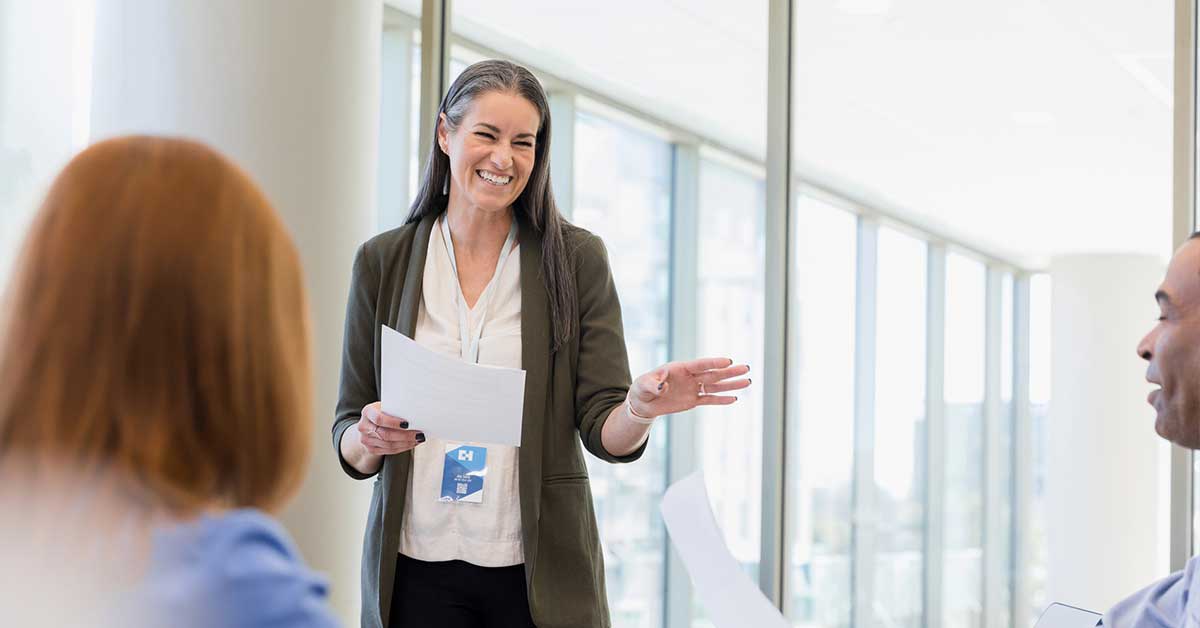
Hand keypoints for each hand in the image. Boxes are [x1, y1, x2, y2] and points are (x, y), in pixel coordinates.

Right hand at [356, 402, 425, 455]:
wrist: (369, 423)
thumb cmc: (382, 411)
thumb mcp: (385, 405)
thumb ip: (396, 408)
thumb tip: (415, 413)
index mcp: (367, 412)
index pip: (379, 419)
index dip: (393, 423)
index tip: (408, 424)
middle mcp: (364, 426)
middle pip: (385, 435)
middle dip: (405, 435)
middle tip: (419, 434)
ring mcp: (366, 439)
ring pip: (389, 445)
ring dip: (407, 443)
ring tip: (418, 439)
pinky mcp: (371, 449)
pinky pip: (389, 451)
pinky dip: (403, 448)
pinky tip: (411, 443)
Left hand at [628, 358, 750, 418]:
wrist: (643, 402)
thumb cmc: (642, 388)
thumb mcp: (643, 385)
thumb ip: (654, 384)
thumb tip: (664, 387)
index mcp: (680, 368)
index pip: (700, 364)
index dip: (714, 363)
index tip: (728, 361)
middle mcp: (690, 376)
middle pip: (713, 374)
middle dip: (729, 372)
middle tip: (746, 368)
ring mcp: (693, 388)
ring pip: (715, 386)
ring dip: (731, 384)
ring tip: (747, 381)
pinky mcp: (693, 400)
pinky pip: (710, 399)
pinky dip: (721, 399)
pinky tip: (734, 398)